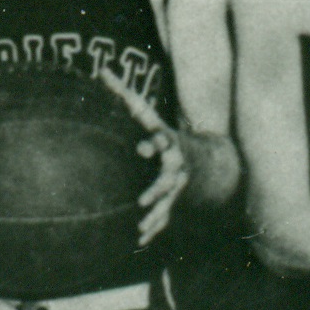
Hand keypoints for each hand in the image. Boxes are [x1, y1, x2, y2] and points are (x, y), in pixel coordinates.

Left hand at [100, 67, 187, 244]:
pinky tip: (141, 241)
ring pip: (168, 202)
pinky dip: (155, 228)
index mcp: (167, 141)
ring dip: (156, 215)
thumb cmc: (165, 133)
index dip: (152, 144)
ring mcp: (179, 185)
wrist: (209, 161)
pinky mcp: (177, 201)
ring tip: (140, 227)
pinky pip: (167, 217)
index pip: (161, 140)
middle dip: (157, 188)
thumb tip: (100, 69)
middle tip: (142, 199)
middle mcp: (176, 164)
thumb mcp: (149, 113)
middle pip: (168, 177)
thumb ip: (125, 94)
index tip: (142, 149)